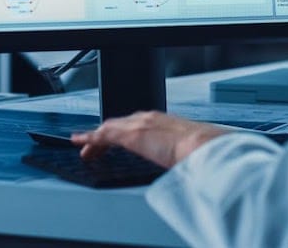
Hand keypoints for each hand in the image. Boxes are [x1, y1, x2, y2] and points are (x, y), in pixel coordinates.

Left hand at [72, 111, 229, 168]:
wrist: (205, 147)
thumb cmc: (205, 152)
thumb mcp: (194, 152)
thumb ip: (186, 156)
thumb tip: (189, 168)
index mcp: (167, 123)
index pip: (140, 124)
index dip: (126, 132)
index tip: (120, 139)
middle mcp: (152, 119)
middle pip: (122, 124)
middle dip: (108, 134)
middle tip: (97, 145)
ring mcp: (140, 124)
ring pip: (110, 128)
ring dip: (97, 137)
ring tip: (85, 147)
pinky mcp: (131, 135)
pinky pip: (104, 135)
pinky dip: (91, 138)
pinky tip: (81, 143)